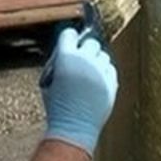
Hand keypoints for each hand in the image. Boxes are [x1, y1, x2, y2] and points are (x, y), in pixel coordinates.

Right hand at [40, 27, 117, 155]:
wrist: (73, 127)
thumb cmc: (58, 107)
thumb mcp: (49, 82)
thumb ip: (59, 63)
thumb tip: (68, 51)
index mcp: (65, 57)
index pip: (69, 33)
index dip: (68, 39)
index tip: (69, 44)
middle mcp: (85, 60)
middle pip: (91, 42)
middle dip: (85, 49)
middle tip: (80, 61)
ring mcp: (100, 71)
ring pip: (103, 55)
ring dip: (96, 61)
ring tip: (89, 75)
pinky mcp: (112, 82)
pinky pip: (111, 69)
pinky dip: (105, 73)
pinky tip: (97, 83)